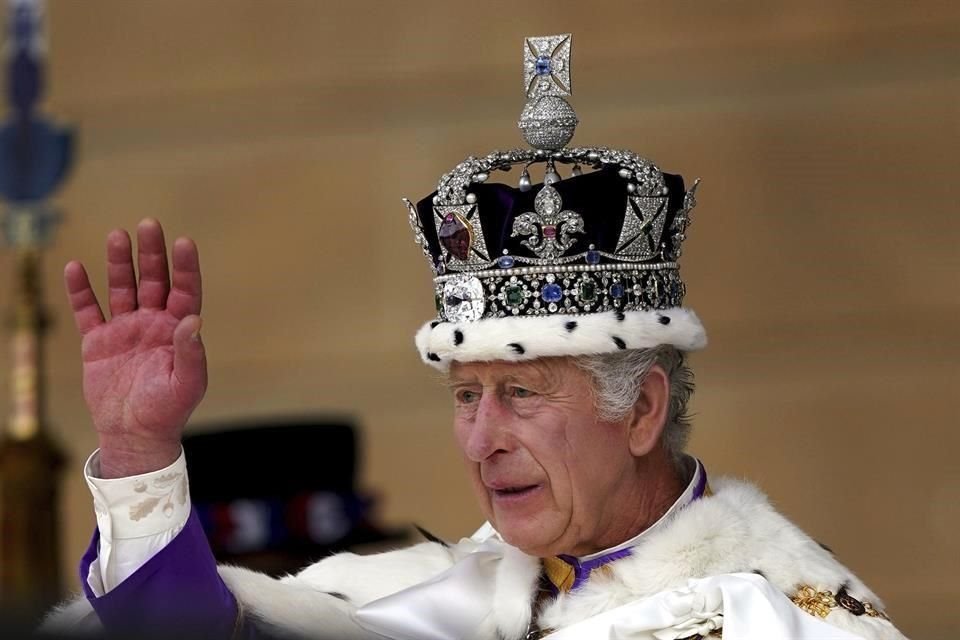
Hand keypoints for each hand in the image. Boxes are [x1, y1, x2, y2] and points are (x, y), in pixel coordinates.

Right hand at [65, 219, 206, 477]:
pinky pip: (87, 310)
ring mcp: (125, 329)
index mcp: (178, 330)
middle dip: (151, 254)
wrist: (133, 434)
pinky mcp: (98, 341)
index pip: (185, 291)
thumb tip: (195, 319)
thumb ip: (191, 352)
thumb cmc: (167, 411)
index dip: (185, 267)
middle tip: (149, 224)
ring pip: (121, 288)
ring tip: (117, 236)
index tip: (184, 241)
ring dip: (119, 263)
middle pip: (153, 280)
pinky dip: (81, 290)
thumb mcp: (186, 384)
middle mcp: (153, 323)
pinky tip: (75, 267)